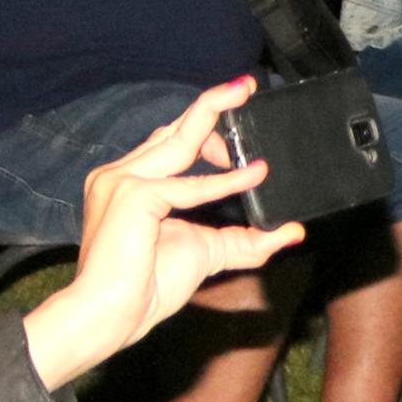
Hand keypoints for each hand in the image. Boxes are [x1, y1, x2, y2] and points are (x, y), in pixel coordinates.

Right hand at [18, 80, 304, 388]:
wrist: (110, 316)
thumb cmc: (146, 286)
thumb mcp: (209, 252)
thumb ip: (247, 239)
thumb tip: (291, 232)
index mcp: (129, 181)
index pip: (170, 141)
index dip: (205, 123)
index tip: (237, 105)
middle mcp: (121, 174)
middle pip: (174, 130)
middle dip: (213, 105)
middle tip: (246, 86)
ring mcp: (123, 181)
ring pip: (178, 140)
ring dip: (215, 117)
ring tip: (244, 98)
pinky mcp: (133, 197)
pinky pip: (189, 185)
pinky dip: (225, 181)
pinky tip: (254, 175)